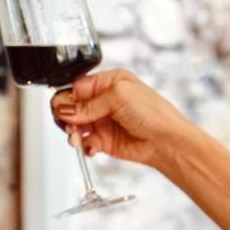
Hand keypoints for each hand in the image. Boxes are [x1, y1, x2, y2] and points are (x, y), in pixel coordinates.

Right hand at [50, 69, 197, 165]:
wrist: (167, 142)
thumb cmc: (153, 113)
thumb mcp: (118, 96)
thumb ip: (89, 103)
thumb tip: (65, 110)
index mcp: (108, 82)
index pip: (76, 87)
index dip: (67, 98)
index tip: (62, 109)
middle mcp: (103, 101)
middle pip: (72, 107)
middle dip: (67, 117)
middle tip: (69, 125)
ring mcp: (103, 121)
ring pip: (75, 126)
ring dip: (73, 133)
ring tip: (77, 138)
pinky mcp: (104, 140)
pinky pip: (85, 143)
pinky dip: (84, 146)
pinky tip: (91, 147)